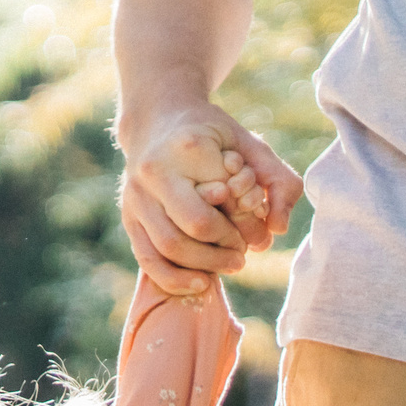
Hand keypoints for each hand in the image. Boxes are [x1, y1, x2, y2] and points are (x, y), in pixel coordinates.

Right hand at [118, 102, 301, 296]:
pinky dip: (174, 278)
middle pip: (194, 227)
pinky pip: (147, 259)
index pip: (224, 199)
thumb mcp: (249, 145)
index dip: (246, 220)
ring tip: (227, 265)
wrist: (156, 121)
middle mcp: (155, 172)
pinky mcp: (128, 217)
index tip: (258, 226)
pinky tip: (199, 283)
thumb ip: (278, 181)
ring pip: (169, 247)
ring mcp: (136, 196)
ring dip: (204, 265)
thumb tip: (277, 229)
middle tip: (243, 254)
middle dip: (224, 247)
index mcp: (188, 148)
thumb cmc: (211, 136)